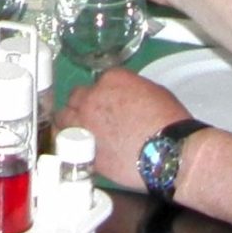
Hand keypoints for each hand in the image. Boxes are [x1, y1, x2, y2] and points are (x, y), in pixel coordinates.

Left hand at [62, 67, 191, 190]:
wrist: (168, 153)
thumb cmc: (168, 121)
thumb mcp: (153, 92)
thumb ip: (130, 90)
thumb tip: (123, 98)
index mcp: (111, 79)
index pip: (97, 82)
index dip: (102, 94)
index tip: (108, 104)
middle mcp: (91, 98)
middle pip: (75, 97)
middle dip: (82, 106)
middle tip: (92, 117)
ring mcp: (84, 123)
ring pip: (63, 119)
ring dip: (70, 123)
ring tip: (78, 132)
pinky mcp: (82, 148)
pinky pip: (66, 143)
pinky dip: (71, 145)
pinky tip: (80, 149)